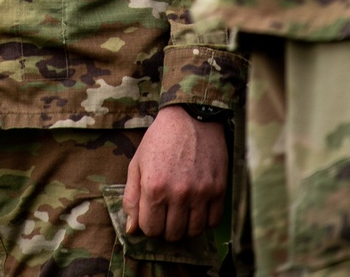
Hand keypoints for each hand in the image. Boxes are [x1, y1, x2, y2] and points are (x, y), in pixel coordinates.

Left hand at [123, 106, 227, 241]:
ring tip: (182, 211)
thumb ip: (131, 198)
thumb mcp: (137, 163)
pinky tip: (198, 207)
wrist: (191, 116)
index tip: (152, 214)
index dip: (149, 224)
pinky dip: (205, 220)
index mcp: (154, 187)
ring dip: (185, 226)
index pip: (150, 229)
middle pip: (172, 234)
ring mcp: (200, 192)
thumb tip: (132, 230)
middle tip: (167, 212)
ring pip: (193, 232)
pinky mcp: (218, 189)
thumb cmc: (160, 139)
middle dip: (166, 227)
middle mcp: (178, 193)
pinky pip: (213, 222)